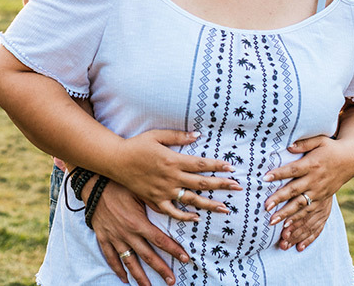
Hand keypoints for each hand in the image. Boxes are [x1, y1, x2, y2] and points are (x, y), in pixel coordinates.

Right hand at [91, 182, 188, 285]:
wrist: (93, 186)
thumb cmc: (118, 186)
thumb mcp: (140, 191)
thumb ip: (156, 203)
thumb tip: (174, 208)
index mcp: (138, 223)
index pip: (160, 241)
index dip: (174, 250)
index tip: (185, 259)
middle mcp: (127, 234)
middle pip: (148, 256)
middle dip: (161, 269)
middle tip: (172, 281)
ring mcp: (115, 238)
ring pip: (129, 262)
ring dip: (140, 276)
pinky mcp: (104, 238)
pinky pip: (110, 257)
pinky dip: (117, 269)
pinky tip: (124, 278)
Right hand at [111, 129, 242, 220]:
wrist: (115, 161)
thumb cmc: (136, 145)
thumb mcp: (156, 135)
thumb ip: (178, 136)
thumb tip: (198, 135)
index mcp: (172, 159)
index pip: (200, 164)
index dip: (217, 165)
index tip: (231, 167)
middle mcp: (171, 177)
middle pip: (201, 182)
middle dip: (221, 185)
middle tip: (238, 187)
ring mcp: (163, 190)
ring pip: (191, 199)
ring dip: (209, 204)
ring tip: (225, 208)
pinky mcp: (155, 200)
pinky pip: (172, 211)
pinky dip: (185, 216)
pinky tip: (197, 218)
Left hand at [262, 135, 353, 250]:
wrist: (351, 160)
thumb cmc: (330, 148)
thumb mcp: (319, 140)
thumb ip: (303, 143)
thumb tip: (289, 145)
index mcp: (312, 165)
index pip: (293, 170)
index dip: (279, 174)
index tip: (265, 178)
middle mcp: (315, 180)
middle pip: (295, 191)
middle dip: (279, 199)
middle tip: (265, 206)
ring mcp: (319, 193)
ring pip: (301, 206)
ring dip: (287, 214)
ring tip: (273, 222)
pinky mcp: (323, 201)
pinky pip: (310, 214)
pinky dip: (299, 222)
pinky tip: (289, 229)